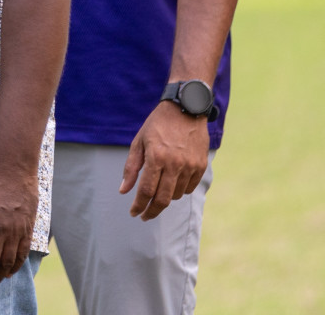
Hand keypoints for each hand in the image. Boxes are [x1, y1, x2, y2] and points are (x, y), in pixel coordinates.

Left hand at [120, 101, 209, 219]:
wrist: (185, 109)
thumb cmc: (157, 125)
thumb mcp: (139, 142)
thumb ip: (131, 167)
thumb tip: (123, 190)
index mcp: (156, 157)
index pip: (146, 190)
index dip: (139, 205)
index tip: (134, 213)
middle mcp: (175, 164)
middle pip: (163, 199)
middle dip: (152, 211)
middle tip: (145, 216)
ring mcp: (190, 166)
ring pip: (177, 195)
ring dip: (165, 198)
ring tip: (157, 192)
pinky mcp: (201, 166)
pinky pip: (190, 188)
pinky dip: (179, 191)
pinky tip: (172, 185)